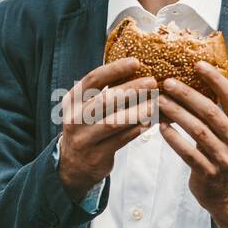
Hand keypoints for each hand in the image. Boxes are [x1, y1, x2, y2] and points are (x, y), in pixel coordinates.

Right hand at [57, 57, 157, 201]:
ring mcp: (84, 139)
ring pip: (114, 122)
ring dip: (137, 111)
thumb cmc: (87, 128)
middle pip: (105, 100)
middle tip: (152, 82)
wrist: (72, 165)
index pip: (93, 79)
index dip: (114, 69)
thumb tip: (137, 71)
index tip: (136, 62)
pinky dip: (137, 130)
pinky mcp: (96, 156)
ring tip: (155, 104)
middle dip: (131, 89)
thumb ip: (104, 92)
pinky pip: (120, 140)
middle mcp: (74, 119)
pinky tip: (150, 123)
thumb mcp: (86, 108)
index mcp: (72, 101)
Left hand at [156, 61, 227, 227]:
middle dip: (187, 94)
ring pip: (197, 131)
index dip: (215, 78)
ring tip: (159, 101)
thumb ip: (220, 112)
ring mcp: (224, 159)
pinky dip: (173, 138)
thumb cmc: (225, 155)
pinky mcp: (208, 174)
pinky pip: (187, 153)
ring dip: (176, 114)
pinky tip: (160, 126)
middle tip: (167, 82)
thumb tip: (194, 81)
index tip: (197, 64)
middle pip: (211, 112)